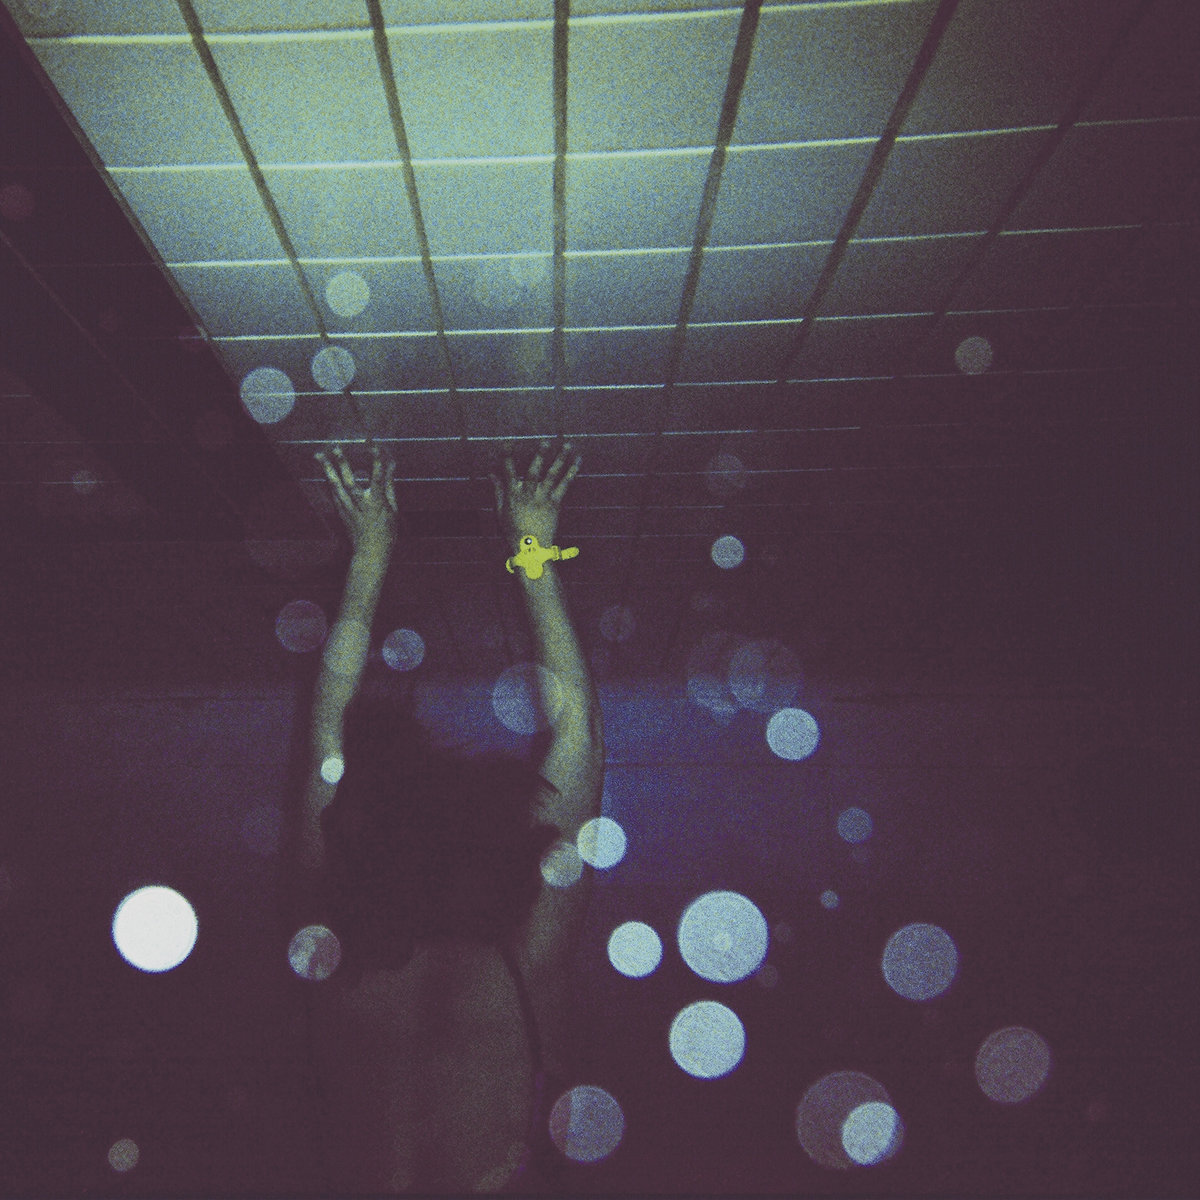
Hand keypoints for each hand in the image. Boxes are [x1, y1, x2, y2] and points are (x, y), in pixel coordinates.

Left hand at [315, 442, 397, 557]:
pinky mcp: (341, 512)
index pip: (377, 477)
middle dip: (342, 464)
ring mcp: (348, 508)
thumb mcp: (393, 509)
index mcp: (377, 503)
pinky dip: (328, 481)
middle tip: (336, 447)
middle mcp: (361, 504)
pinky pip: (333, 494)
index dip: (376, 460)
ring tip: (319, 455)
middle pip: (349, 481)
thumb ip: (390, 485)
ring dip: (327, 469)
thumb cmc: (386, 531)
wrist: (370, 552)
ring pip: (336, 486)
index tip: (373, 445)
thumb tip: (391, 465)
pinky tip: (324, 470)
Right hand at [490, 438, 581, 549]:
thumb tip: (491, 474)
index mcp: (512, 495)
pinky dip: (571, 473)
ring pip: (552, 476)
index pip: (508, 472)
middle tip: (545, 441)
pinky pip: (565, 486)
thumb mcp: (500, 511)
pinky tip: (577, 462)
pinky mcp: (555, 504)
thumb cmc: (513, 530)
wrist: (531, 548)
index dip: (507, 456)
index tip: (508, 442)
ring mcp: (543, 499)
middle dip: (539, 456)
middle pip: (534, 472)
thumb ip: (497, 490)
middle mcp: (528, 494)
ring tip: (568, 445)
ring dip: (560, 459)